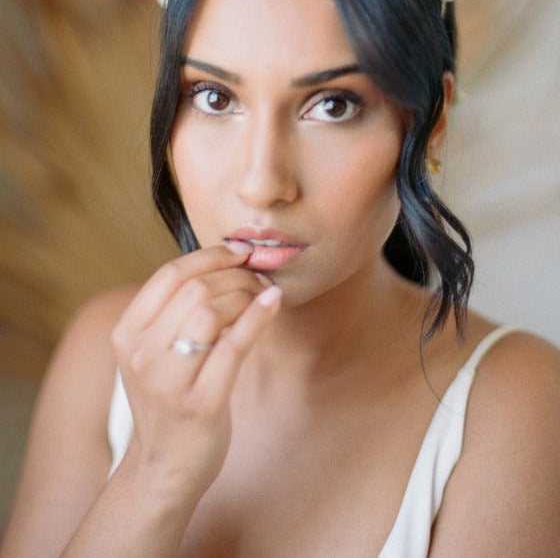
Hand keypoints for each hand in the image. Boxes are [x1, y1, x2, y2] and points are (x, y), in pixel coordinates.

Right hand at [111, 242, 280, 499]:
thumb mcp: (154, 353)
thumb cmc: (169, 400)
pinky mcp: (201, 403)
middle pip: (195, 289)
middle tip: (258, 275)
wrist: (163, 468)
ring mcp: (169, 381)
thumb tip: (227, 261)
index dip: (209, 256)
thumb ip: (175, 311)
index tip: (238, 251)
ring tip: (264, 294)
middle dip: (235, 274)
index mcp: (126, 334)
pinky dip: (258, 317)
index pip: (169, 274)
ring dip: (247, 295)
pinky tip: (273, 305)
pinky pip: (235, 345)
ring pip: (213, 312)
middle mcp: (141, 355)